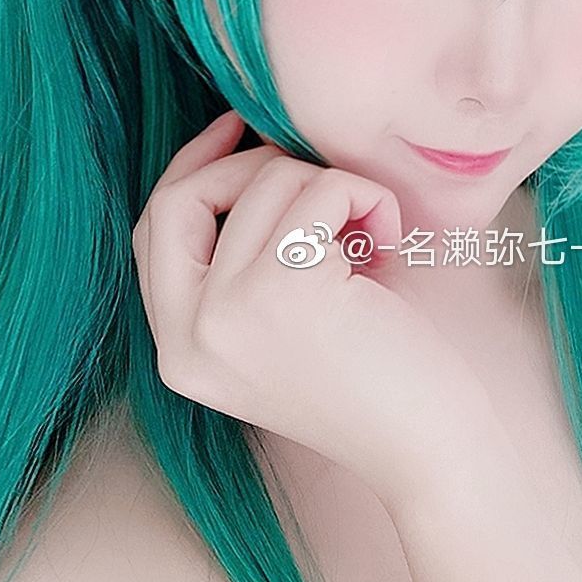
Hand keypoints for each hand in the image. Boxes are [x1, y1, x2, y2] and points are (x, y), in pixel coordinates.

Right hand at [132, 109, 492, 499]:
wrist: (427, 448)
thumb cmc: (373, 380)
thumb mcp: (277, 327)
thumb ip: (237, 264)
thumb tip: (241, 151)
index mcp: (178, 352)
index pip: (154, 230)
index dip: (193, 172)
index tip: (236, 133)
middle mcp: (189, 336)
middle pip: (183, 197)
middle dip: (249, 167)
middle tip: (319, 181)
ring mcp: (229, 312)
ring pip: (266, 183)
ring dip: (333, 191)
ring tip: (372, 247)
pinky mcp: (284, 288)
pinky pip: (322, 189)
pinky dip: (366, 199)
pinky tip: (389, 247)